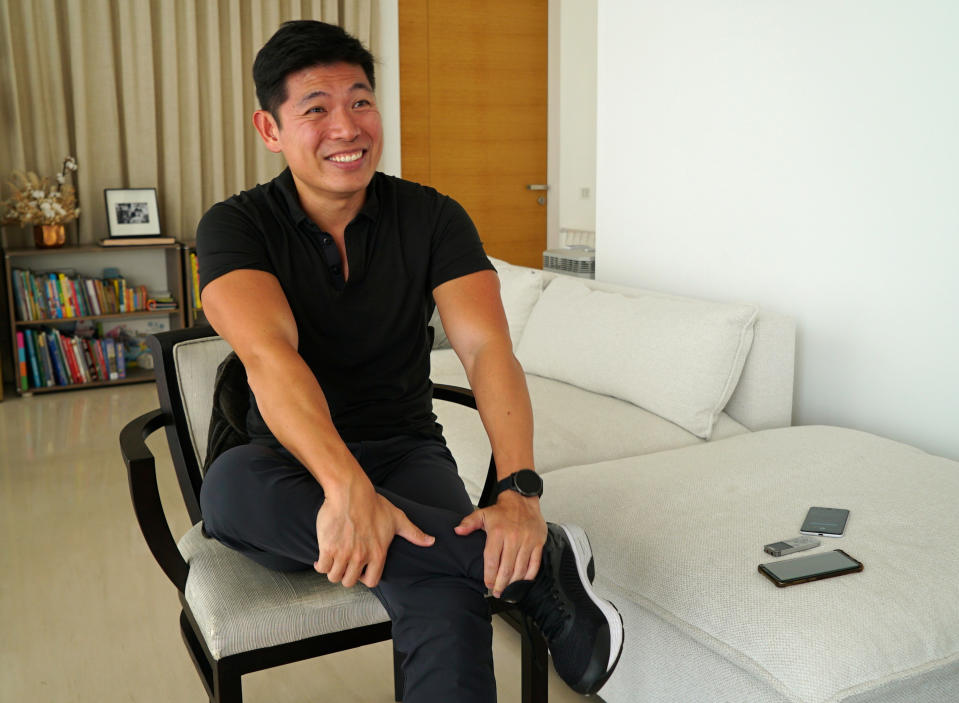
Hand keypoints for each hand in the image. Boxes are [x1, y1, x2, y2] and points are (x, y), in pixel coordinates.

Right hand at [314, 477, 434, 588]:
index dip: (365, 577)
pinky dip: (320, 565)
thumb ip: (414, 534)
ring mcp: (343, 554)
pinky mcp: (327, 548)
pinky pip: (322, 568)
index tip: (360, 570)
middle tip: (345, 565)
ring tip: (334, 561)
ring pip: (334, 577)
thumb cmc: (373, 504)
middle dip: (346, 575)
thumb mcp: (397, 519)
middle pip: (349, 581)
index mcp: (378, 553)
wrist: (350, 492)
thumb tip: (431, 541)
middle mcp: (361, 557)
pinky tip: (322, 557)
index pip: (371, 581)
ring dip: (333, 571)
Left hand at [454, 490, 546, 597]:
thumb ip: (469, 523)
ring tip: (508, 590)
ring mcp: (527, 541)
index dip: (490, 576)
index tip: (488, 584)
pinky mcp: (538, 543)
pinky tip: (522, 581)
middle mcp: (513, 538)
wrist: (523, 500)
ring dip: (514, 582)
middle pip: (506, 568)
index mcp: (498, 532)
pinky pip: (534, 564)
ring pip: (520, 568)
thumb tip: (457, 531)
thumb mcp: (482, 514)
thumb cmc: (502, 510)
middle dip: (501, 584)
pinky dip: (529, 576)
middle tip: (497, 592)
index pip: (492, 560)